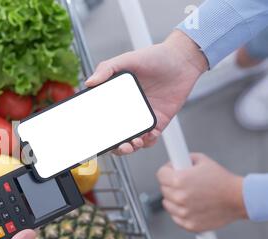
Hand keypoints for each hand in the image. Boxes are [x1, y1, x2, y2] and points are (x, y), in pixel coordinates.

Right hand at [86, 30, 208, 154]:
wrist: (183, 60)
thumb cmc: (155, 57)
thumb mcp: (127, 59)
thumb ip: (106, 69)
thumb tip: (89, 83)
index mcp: (116, 99)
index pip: (102, 118)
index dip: (97, 130)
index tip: (94, 136)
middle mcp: (128, 110)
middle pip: (116, 136)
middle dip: (115, 147)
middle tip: (118, 145)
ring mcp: (142, 117)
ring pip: (132, 141)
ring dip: (130, 147)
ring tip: (133, 143)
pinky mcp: (158, 121)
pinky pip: (150, 138)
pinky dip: (148, 141)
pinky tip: (148, 135)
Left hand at [157, 153, 246, 231]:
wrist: (238, 198)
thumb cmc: (223, 181)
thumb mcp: (202, 160)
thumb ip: (184, 159)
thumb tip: (175, 161)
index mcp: (179, 180)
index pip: (160, 174)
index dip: (167, 171)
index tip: (172, 172)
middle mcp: (179, 197)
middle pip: (164, 189)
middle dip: (172, 185)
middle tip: (186, 184)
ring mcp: (184, 212)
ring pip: (167, 204)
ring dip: (174, 200)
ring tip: (190, 195)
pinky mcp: (189, 224)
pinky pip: (176, 217)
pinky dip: (181, 213)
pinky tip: (192, 206)